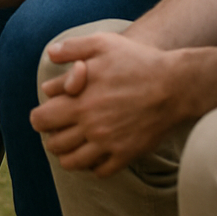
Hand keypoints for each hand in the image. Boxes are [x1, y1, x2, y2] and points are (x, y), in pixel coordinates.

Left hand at [29, 31, 188, 176]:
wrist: (176, 84)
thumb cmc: (138, 61)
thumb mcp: (103, 43)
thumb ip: (72, 48)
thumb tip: (50, 54)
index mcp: (78, 101)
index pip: (40, 119)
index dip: (40, 115)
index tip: (49, 111)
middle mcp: (90, 126)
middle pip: (53, 144)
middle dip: (51, 137)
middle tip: (60, 130)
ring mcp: (108, 143)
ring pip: (73, 163)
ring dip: (68, 155)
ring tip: (74, 144)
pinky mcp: (127, 154)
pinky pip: (100, 171)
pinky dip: (94, 166)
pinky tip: (97, 153)